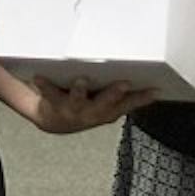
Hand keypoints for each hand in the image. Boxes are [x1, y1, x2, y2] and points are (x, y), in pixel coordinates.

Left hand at [32, 78, 156, 133]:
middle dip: (115, 94)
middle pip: (106, 104)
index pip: (129, 104)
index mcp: (108, 111)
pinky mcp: (53, 104)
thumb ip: (122, 93)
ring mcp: (73, 111)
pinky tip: (39, 76)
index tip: (155, 90)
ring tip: (81, 80)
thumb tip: (150, 73)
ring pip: (78, 100)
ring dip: (80, 91)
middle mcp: (92, 113)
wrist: (54, 121)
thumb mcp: (107, 103)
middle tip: (125, 83)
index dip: (142, 99)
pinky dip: (44, 85)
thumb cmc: (85, 104)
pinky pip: (49, 93)